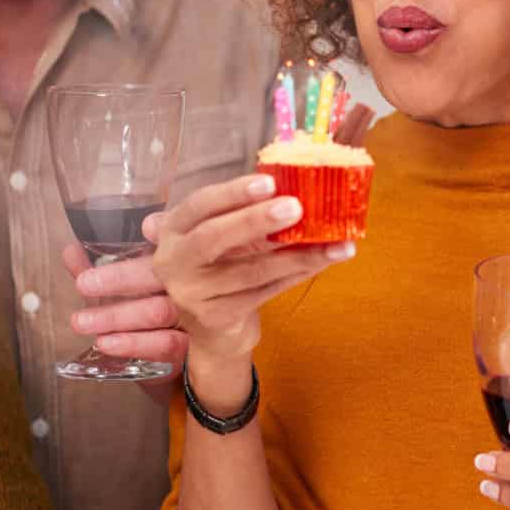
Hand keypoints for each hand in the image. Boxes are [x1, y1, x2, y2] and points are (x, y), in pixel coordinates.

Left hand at [63, 242, 186, 403]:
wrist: (183, 364)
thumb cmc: (153, 313)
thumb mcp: (127, 288)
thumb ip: (99, 269)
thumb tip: (70, 250)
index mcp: (182, 262)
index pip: (175, 241)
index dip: (163, 229)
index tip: (143, 226)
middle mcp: (195, 286)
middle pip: (164, 275)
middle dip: (121, 279)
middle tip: (84, 284)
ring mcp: (197, 318)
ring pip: (159, 311)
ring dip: (117, 316)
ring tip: (80, 322)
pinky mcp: (194, 349)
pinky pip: (166, 344)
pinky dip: (134, 342)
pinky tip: (106, 342)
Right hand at [152, 173, 354, 365]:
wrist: (207, 326)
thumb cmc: (220, 263)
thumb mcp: (219, 233)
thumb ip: (242, 211)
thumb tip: (297, 184)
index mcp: (174, 228)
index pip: (199, 204)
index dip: (233, 193)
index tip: (270, 182)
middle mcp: (174, 260)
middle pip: (213, 238)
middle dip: (255, 221)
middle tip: (296, 207)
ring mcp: (192, 294)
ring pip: (251, 271)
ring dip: (297, 255)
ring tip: (335, 243)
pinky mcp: (216, 318)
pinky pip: (265, 293)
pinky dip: (297, 275)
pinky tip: (323, 262)